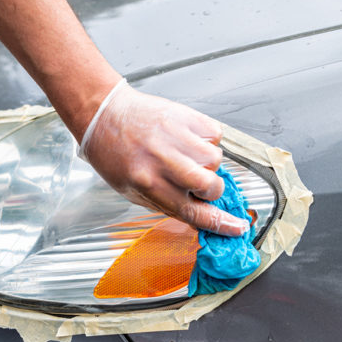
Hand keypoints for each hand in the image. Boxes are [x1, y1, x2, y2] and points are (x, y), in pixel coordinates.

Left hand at [79, 81, 249, 236]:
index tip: (237, 227)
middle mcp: (164, 162)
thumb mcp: (131, 190)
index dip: (221, 223)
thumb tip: (199, 214)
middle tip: (196, 182)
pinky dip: (206, 139)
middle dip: (210, 190)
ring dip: (206, 162)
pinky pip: (215, 134)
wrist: (104, 113)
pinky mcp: (186, 116)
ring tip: (183, 153)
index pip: (193, 212)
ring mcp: (176, 137)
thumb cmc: (114, 153)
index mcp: (148, 184)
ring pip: (217, 160)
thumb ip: (166, 203)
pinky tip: (185, 138)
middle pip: (212, 186)